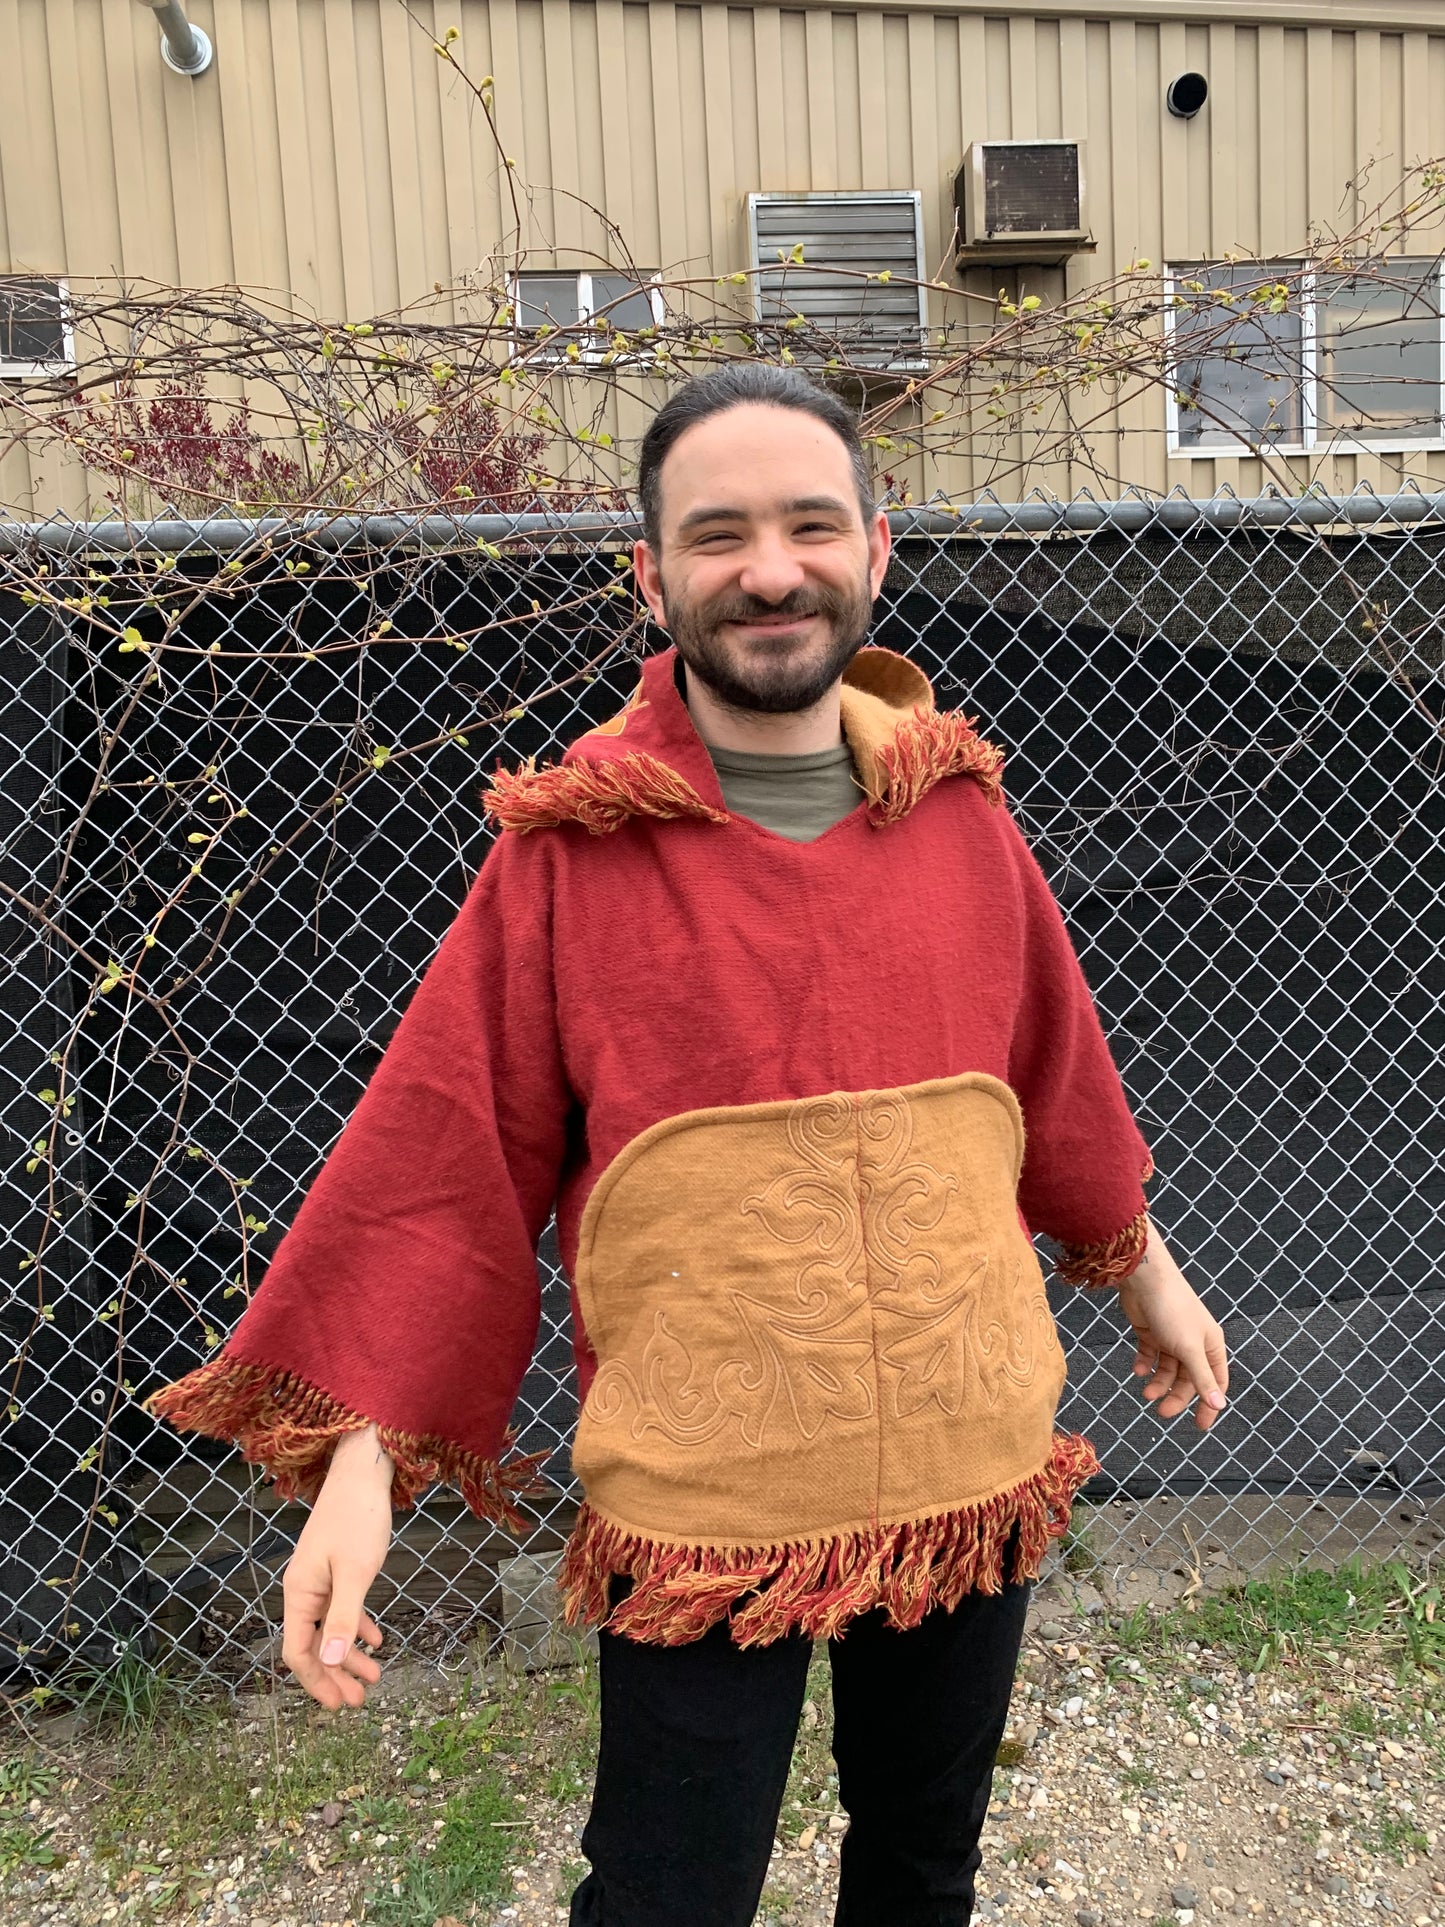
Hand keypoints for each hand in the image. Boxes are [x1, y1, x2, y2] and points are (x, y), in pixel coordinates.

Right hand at [281, 1423, 392, 1707]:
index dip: (317, 1681)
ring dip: (349, 1654)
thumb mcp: (356, 1572)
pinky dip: (356, 1626)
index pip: (299, 1651)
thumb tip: (328, 1661)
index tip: (338, 1705)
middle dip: (335, 1674)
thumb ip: (343, 1616)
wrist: (364, 1472)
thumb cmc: (358, 1518)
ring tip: (373, 1676)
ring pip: (330, 1628)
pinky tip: (375, 1640)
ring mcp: (320, 1578)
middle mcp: (304, 1589)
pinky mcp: (337, 1568)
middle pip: (314, 1645)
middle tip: (360, 1699)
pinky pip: (342, 1608)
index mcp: (300, 1593)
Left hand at [1115, 1220, 1228, 1431]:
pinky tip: (1138, 1370)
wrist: (1145, 1279)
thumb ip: (1203, 1379)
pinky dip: (1145, 1365)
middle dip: (1176, 1396)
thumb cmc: (1174, 1310)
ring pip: (1168, 1370)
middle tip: (1161, 1412)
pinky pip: (1150, 1355)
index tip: (1199, 1426)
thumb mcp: (1190, 1349)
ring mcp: (1172, 1337)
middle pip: (1188, 1379)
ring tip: (1146, 1393)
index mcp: (1211, 1346)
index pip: (1215, 1382)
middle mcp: (1193, 1343)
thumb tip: (1220, 1405)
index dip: (1208, 1404)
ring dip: (1158, 1383)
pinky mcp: (1151, 1331)